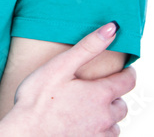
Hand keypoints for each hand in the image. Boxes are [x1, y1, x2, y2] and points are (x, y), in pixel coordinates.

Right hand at [0, 23, 134, 135]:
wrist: (26, 134)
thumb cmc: (37, 100)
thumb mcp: (60, 66)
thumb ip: (88, 47)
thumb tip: (112, 28)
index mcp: (101, 94)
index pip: (128, 81)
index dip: (128, 72)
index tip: (124, 69)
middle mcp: (105, 117)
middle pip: (122, 105)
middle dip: (113, 96)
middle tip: (97, 90)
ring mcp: (99, 135)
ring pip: (113, 124)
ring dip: (106, 116)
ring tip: (87, 109)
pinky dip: (98, 131)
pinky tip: (82, 125)